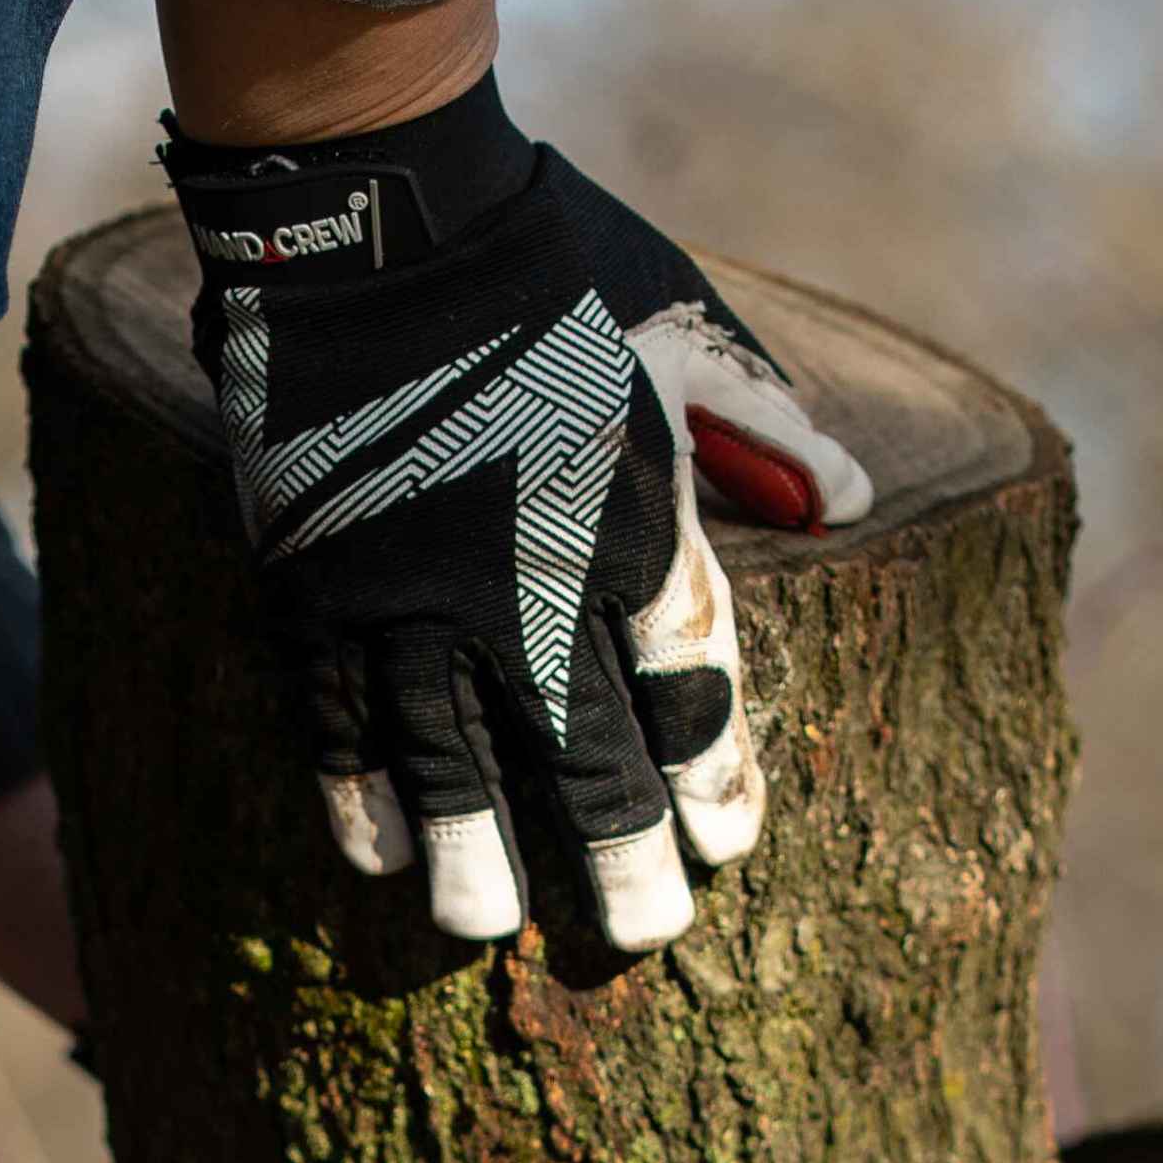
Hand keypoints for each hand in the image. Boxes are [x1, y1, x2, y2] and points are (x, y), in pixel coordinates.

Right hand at [163, 79, 873, 949]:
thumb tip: (846, 495)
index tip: (732, 844)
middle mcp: (522, 582)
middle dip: (616, 853)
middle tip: (644, 938)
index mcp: (626, 517)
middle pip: (583, 752)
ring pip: (448, 761)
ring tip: (487, 931)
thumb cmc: (544, 265)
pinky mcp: (316, 590)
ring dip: (473, 855)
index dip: (713, 773)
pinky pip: (336, 721)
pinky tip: (381, 856)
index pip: (689, 680)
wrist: (375, 223)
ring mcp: (408, 597)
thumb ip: (762, 423)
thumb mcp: (680, 327)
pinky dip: (358, 793)